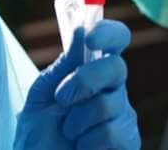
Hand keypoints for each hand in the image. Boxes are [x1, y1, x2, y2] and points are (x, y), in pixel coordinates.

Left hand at [15, 20, 140, 149]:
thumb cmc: (39, 131)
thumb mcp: (42, 94)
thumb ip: (62, 65)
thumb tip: (81, 29)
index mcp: (94, 70)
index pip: (116, 40)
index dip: (109, 32)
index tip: (90, 38)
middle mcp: (114, 89)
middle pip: (116, 67)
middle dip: (84, 81)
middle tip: (62, 98)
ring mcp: (124, 115)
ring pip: (109, 103)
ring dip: (77, 121)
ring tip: (68, 132)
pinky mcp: (128, 142)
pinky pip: (114, 133)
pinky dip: (89, 143)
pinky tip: (82, 148)